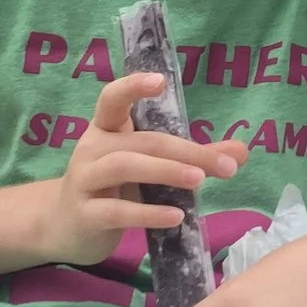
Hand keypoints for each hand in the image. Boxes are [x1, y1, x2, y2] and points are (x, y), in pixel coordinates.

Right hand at [0, 75, 244, 282]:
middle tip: (225, 165)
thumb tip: (242, 152)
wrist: (63, 225)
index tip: (160, 81)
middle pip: (142, 142)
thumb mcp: (147, 166)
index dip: (133, 86)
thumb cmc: (113, 188)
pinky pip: (116, 211)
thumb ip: (193, 157)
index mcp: (107, 129)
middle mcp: (92, 148)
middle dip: (184, 152)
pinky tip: (175, 217)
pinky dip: (147, 213)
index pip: (113, 98)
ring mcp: (85, 180)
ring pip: (124, 167)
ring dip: (164, 172)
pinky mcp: (85, 214)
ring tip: (199, 182)